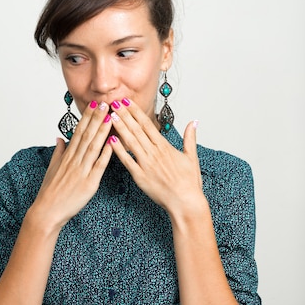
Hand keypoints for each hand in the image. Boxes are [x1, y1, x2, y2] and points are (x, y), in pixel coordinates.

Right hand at [29, 102, 112, 231]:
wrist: (47, 211)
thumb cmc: (50, 192)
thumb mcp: (52, 169)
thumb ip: (58, 152)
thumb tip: (59, 138)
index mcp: (67, 156)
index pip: (78, 132)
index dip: (87, 117)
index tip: (94, 104)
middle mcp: (74, 160)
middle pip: (87, 135)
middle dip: (96, 118)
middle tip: (105, 102)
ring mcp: (82, 171)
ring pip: (93, 147)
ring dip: (102, 131)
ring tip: (110, 116)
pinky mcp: (89, 183)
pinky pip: (99, 166)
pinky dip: (106, 153)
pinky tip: (112, 142)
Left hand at [108, 100, 206, 219]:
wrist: (186, 202)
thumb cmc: (189, 183)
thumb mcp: (192, 157)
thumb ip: (190, 138)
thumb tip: (193, 122)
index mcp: (165, 147)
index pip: (148, 125)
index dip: (136, 112)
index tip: (127, 102)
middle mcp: (154, 153)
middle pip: (137, 130)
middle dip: (125, 115)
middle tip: (114, 102)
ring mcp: (146, 164)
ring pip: (131, 142)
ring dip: (120, 128)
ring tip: (111, 116)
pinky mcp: (140, 177)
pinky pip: (127, 161)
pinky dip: (119, 151)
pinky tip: (111, 140)